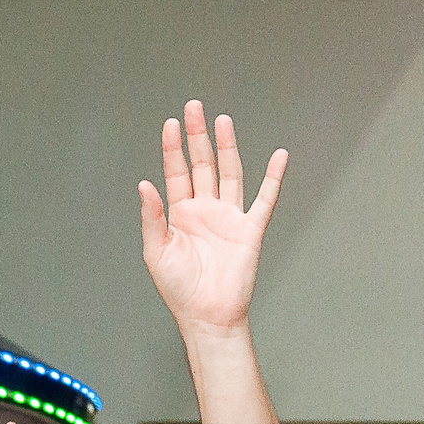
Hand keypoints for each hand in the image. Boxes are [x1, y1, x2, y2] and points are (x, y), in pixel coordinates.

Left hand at [138, 101, 286, 340]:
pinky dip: (273, 178)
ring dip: (226, 147)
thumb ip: (152, 217)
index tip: (171, 124)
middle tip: (194, 107)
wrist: (208, 316)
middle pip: (202, 164)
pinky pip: (265, 200)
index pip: (176, 172)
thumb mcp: (156, 252)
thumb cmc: (179, 290)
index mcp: (180, 214)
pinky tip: (278, 156)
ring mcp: (228, 218)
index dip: (173, 148)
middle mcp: (205, 210)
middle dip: (198, 136)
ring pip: (229, 173)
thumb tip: (144, 184)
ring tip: (222, 121)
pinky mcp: (250, 230)